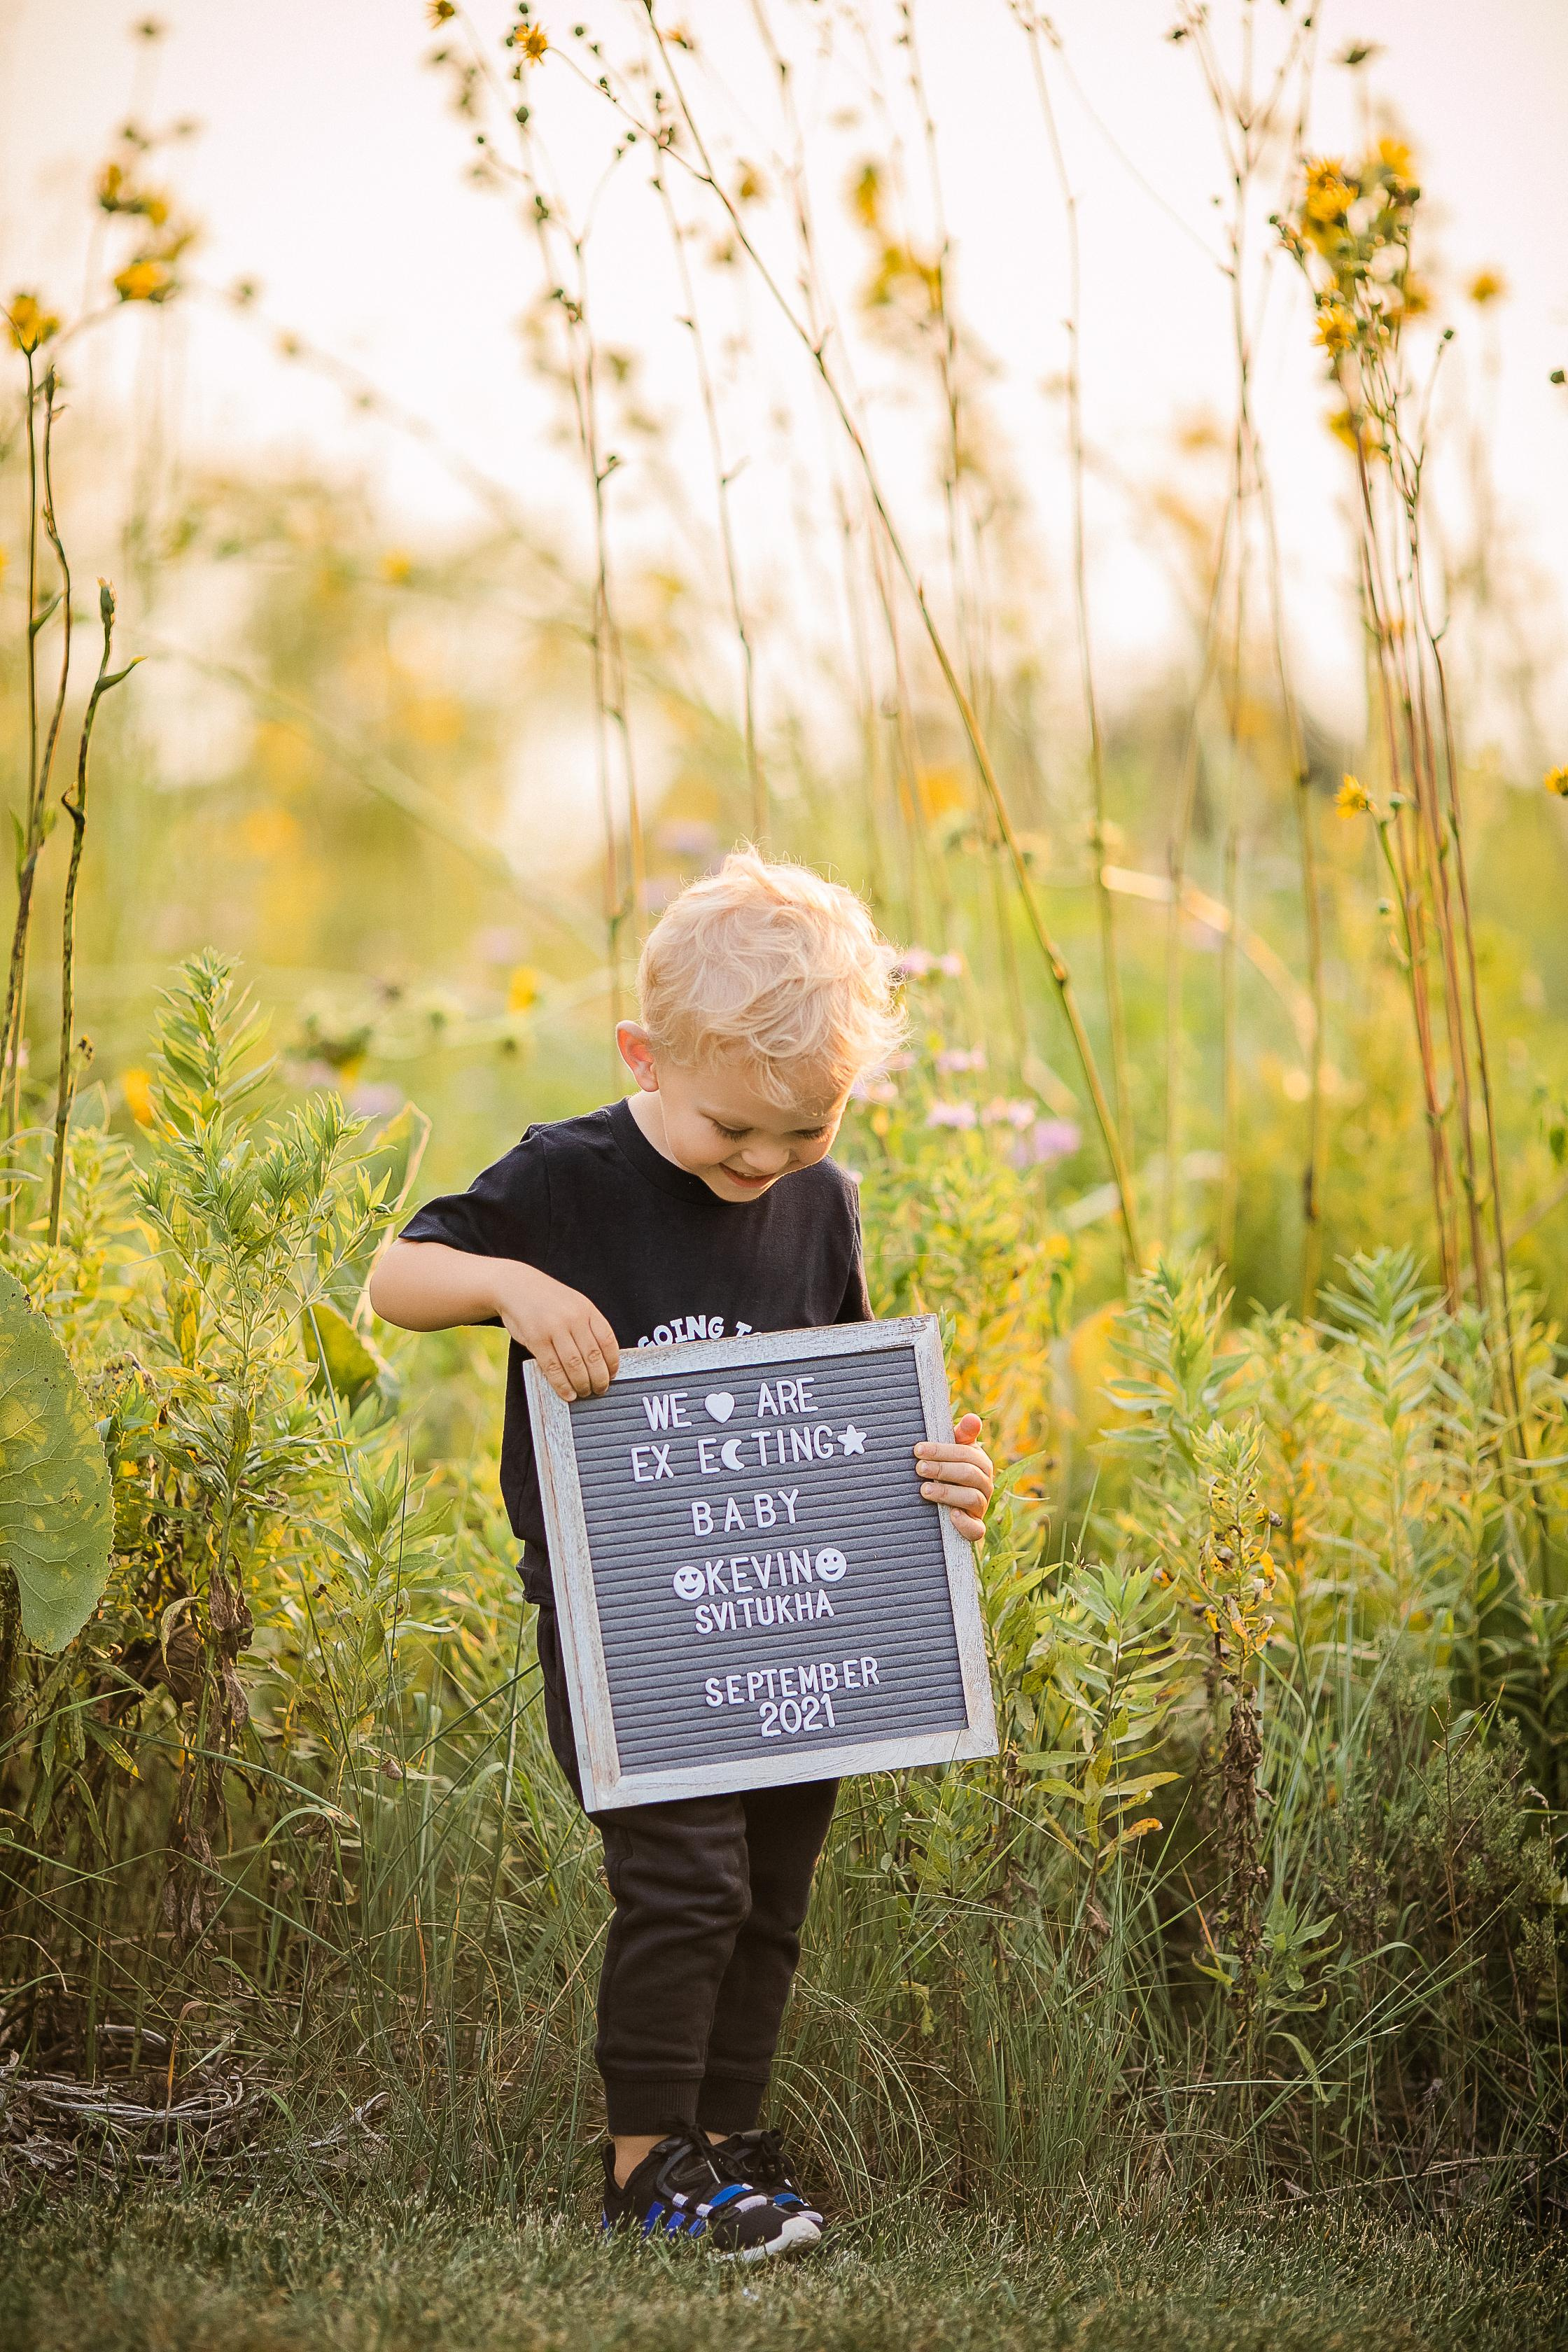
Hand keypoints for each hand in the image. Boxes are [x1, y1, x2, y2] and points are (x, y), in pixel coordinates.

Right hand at [492, 1263, 619, 1400]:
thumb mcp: (574, 1305)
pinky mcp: (536, 1339)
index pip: (608, 1341)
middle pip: (593, 1356)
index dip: (613, 1362)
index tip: (612, 1375)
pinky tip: (567, 1393)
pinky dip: (562, 1385)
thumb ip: (588, 1327)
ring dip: (582, 1384)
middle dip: (599, 1379)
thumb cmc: (548, 1300)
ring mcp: (554, 1328)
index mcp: (587, 1309)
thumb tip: (602, 1360)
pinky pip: (553, 1367)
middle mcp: (573, 1318)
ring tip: (584, 1392)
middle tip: (600, 1390)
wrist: (517, 1287)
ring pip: (574, 1365)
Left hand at [913, 1412, 993, 1544]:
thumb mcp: (953, 1452)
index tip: (918, 1449)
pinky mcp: (975, 1529)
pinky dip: (964, 1523)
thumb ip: (961, 1435)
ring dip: (947, 1493)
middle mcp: (985, 1485)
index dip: (942, 1450)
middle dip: (942, 1469)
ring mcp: (981, 1508)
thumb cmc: (948, 1472)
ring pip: (972, 1498)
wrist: (946, 1510)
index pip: (966, 1454)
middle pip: (969, 1474)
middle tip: (919, 1468)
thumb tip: (971, 1418)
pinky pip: (976, 1529)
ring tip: (924, 1490)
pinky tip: (951, 1515)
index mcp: (981, 1464)